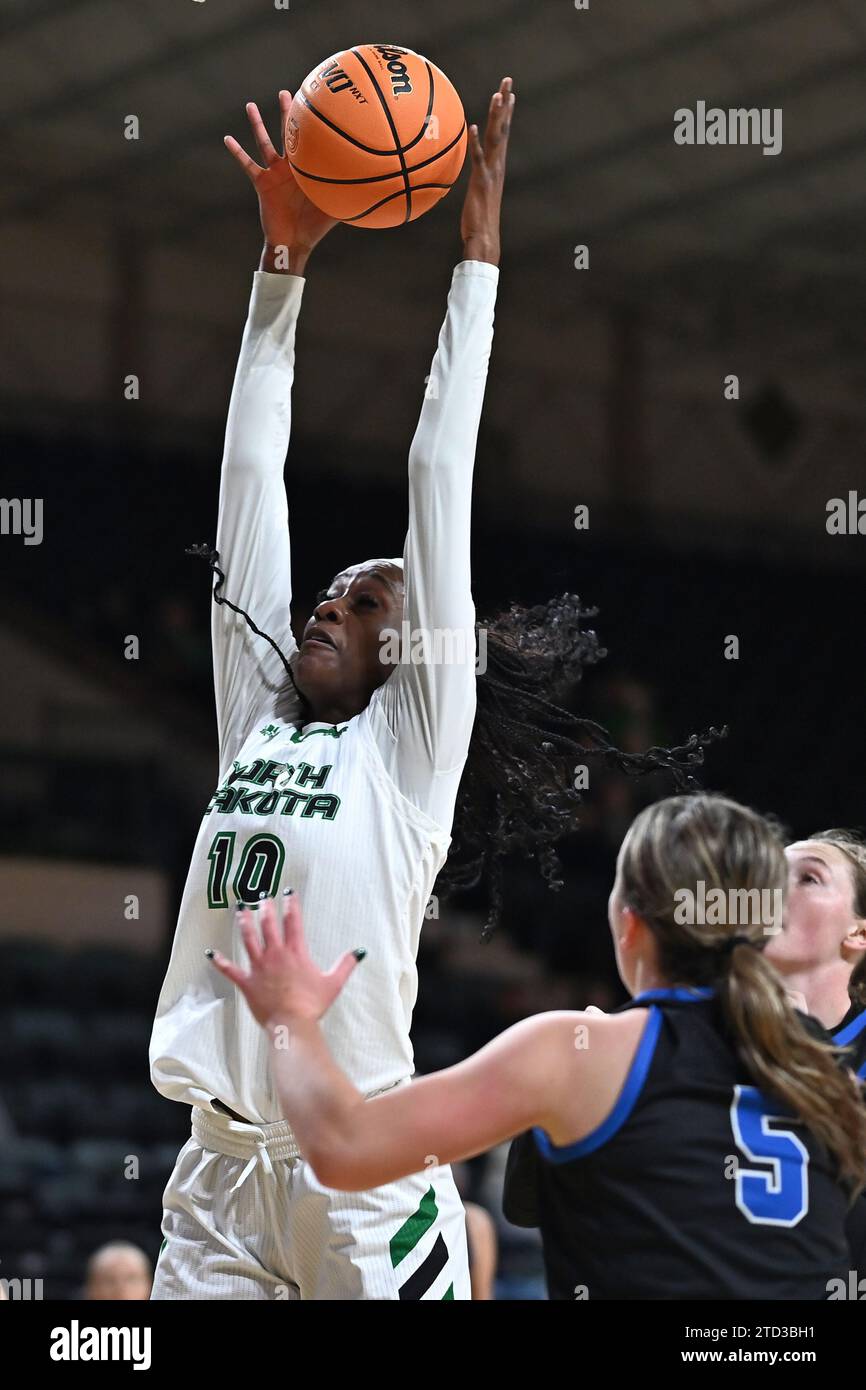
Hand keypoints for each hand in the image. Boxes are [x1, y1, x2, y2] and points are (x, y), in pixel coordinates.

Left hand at [209, 892, 363, 1026]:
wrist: (291, 1024)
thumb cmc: (312, 1004)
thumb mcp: (333, 983)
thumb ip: (346, 964)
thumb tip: (359, 952)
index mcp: (295, 952)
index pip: (293, 921)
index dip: (291, 905)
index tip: (288, 893)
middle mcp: (275, 954)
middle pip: (268, 924)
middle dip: (265, 908)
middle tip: (262, 897)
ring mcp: (259, 967)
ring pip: (248, 939)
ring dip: (244, 922)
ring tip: (241, 909)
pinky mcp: (247, 982)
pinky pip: (230, 970)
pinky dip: (220, 961)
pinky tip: (211, 953)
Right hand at [224, 91, 338, 274]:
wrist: (294, 243)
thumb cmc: (315, 228)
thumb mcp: (335, 206)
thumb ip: (351, 193)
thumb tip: (378, 186)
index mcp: (308, 170)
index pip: (312, 141)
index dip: (313, 125)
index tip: (318, 102)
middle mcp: (290, 168)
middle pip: (288, 134)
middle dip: (288, 114)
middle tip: (288, 92)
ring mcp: (274, 174)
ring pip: (264, 143)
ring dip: (257, 124)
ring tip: (250, 105)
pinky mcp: (261, 183)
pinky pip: (247, 164)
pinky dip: (238, 152)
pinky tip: (227, 138)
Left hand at [460, 76, 514, 265]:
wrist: (484, 239)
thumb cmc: (479, 220)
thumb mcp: (478, 194)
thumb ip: (477, 179)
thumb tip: (474, 173)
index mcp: (497, 166)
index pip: (503, 134)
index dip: (506, 113)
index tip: (509, 92)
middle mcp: (498, 166)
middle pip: (503, 128)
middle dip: (506, 103)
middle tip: (508, 80)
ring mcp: (491, 173)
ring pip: (496, 139)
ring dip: (497, 116)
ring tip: (498, 94)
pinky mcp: (481, 182)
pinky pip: (478, 157)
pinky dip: (476, 141)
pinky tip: (474, 125)